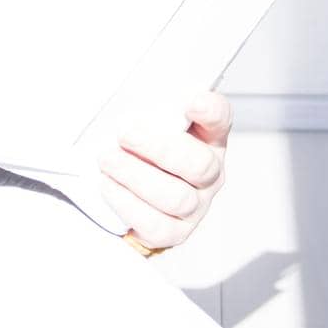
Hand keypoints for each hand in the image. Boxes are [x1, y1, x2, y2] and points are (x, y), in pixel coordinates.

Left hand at [96, 91, 231, 250]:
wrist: (132, 195)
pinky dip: (127, 204)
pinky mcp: (175, 232)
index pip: (220, 119)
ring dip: (135, 176)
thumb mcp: (149, 123)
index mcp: (208, 137)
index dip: (211, 111)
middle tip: (124, 134)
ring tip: (107, 160)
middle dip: (158, 149)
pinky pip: (156, 225)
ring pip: (176, 198)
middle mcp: (210, 173)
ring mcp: (196, 206)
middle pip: (199, 165)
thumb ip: (150, 110)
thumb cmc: (142, 151)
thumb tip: (127, 95)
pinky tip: (108, 185)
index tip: (192, 103)